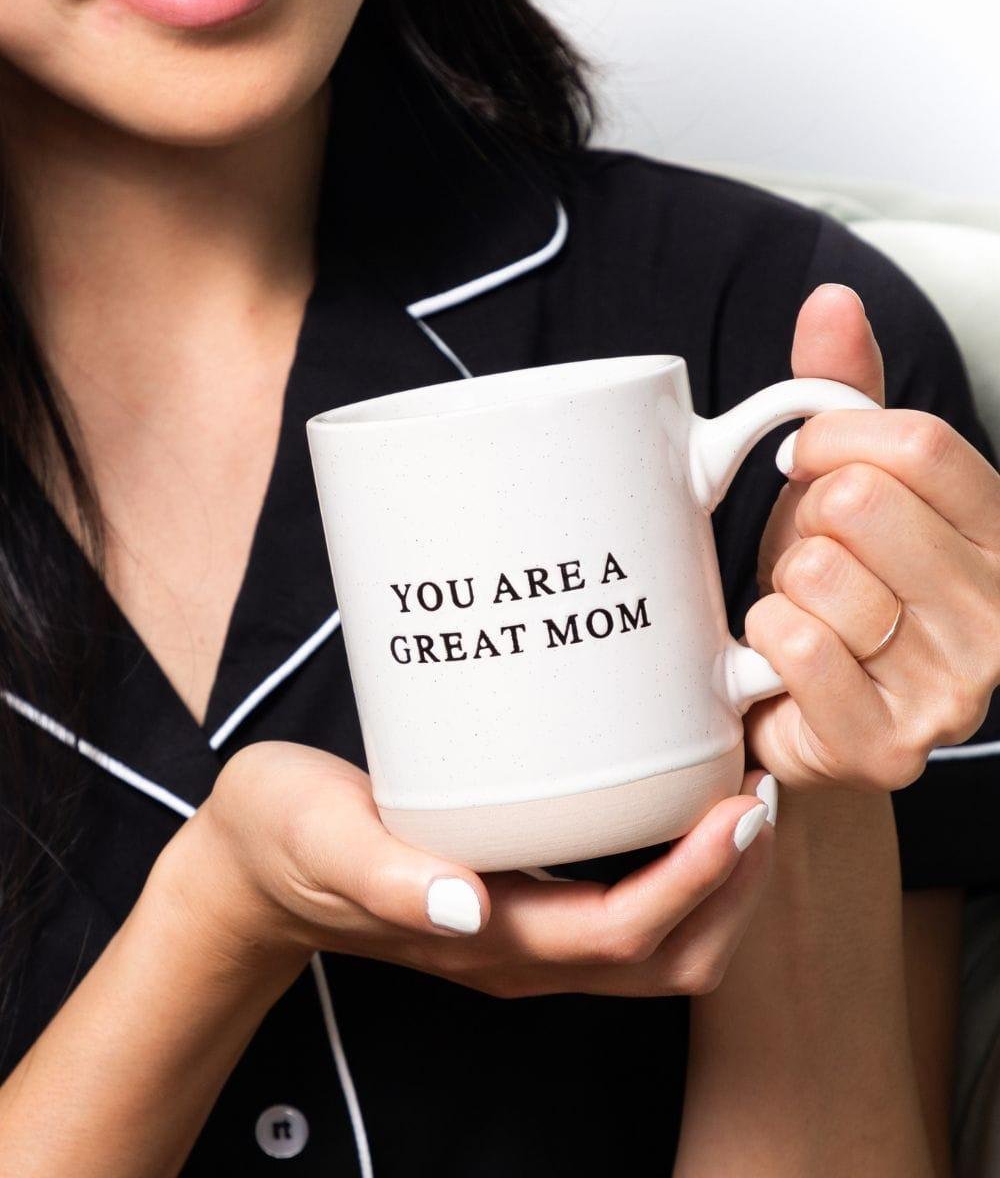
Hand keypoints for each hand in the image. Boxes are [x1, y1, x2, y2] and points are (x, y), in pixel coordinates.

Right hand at [164, 741, 775, 997]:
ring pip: (658, 946)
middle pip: (667, 959)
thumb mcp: (324, 841)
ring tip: (741, 800)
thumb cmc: (285, 841)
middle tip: (759, 798)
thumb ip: (388, 877)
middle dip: (732, 891)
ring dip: (717, 885)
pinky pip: (626, 912)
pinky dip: (678, 871)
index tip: (738, 808)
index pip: (623, 935)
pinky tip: (677, 803)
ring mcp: (523, 940)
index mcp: (485, 944)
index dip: (694, 881)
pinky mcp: (520, 908)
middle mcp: (518, 955)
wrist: (252, 871)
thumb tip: (464, 907)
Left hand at [745, 283, 999, 788]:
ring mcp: (953, 690)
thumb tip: (831, 299)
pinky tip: (778, 656)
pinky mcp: (889, 746)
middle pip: (859, 503)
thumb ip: (844, 394)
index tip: (807, 461)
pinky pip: (795, 645)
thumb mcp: (845, 482)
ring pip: (821, 574)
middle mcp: (998, 615)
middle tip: (810, 558)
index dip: (833, 439)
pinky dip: (763, 637)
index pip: (916, 442)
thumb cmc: (832, 588)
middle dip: (804, 522)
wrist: (807, 712)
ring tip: (804, 612)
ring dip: (784, 587)